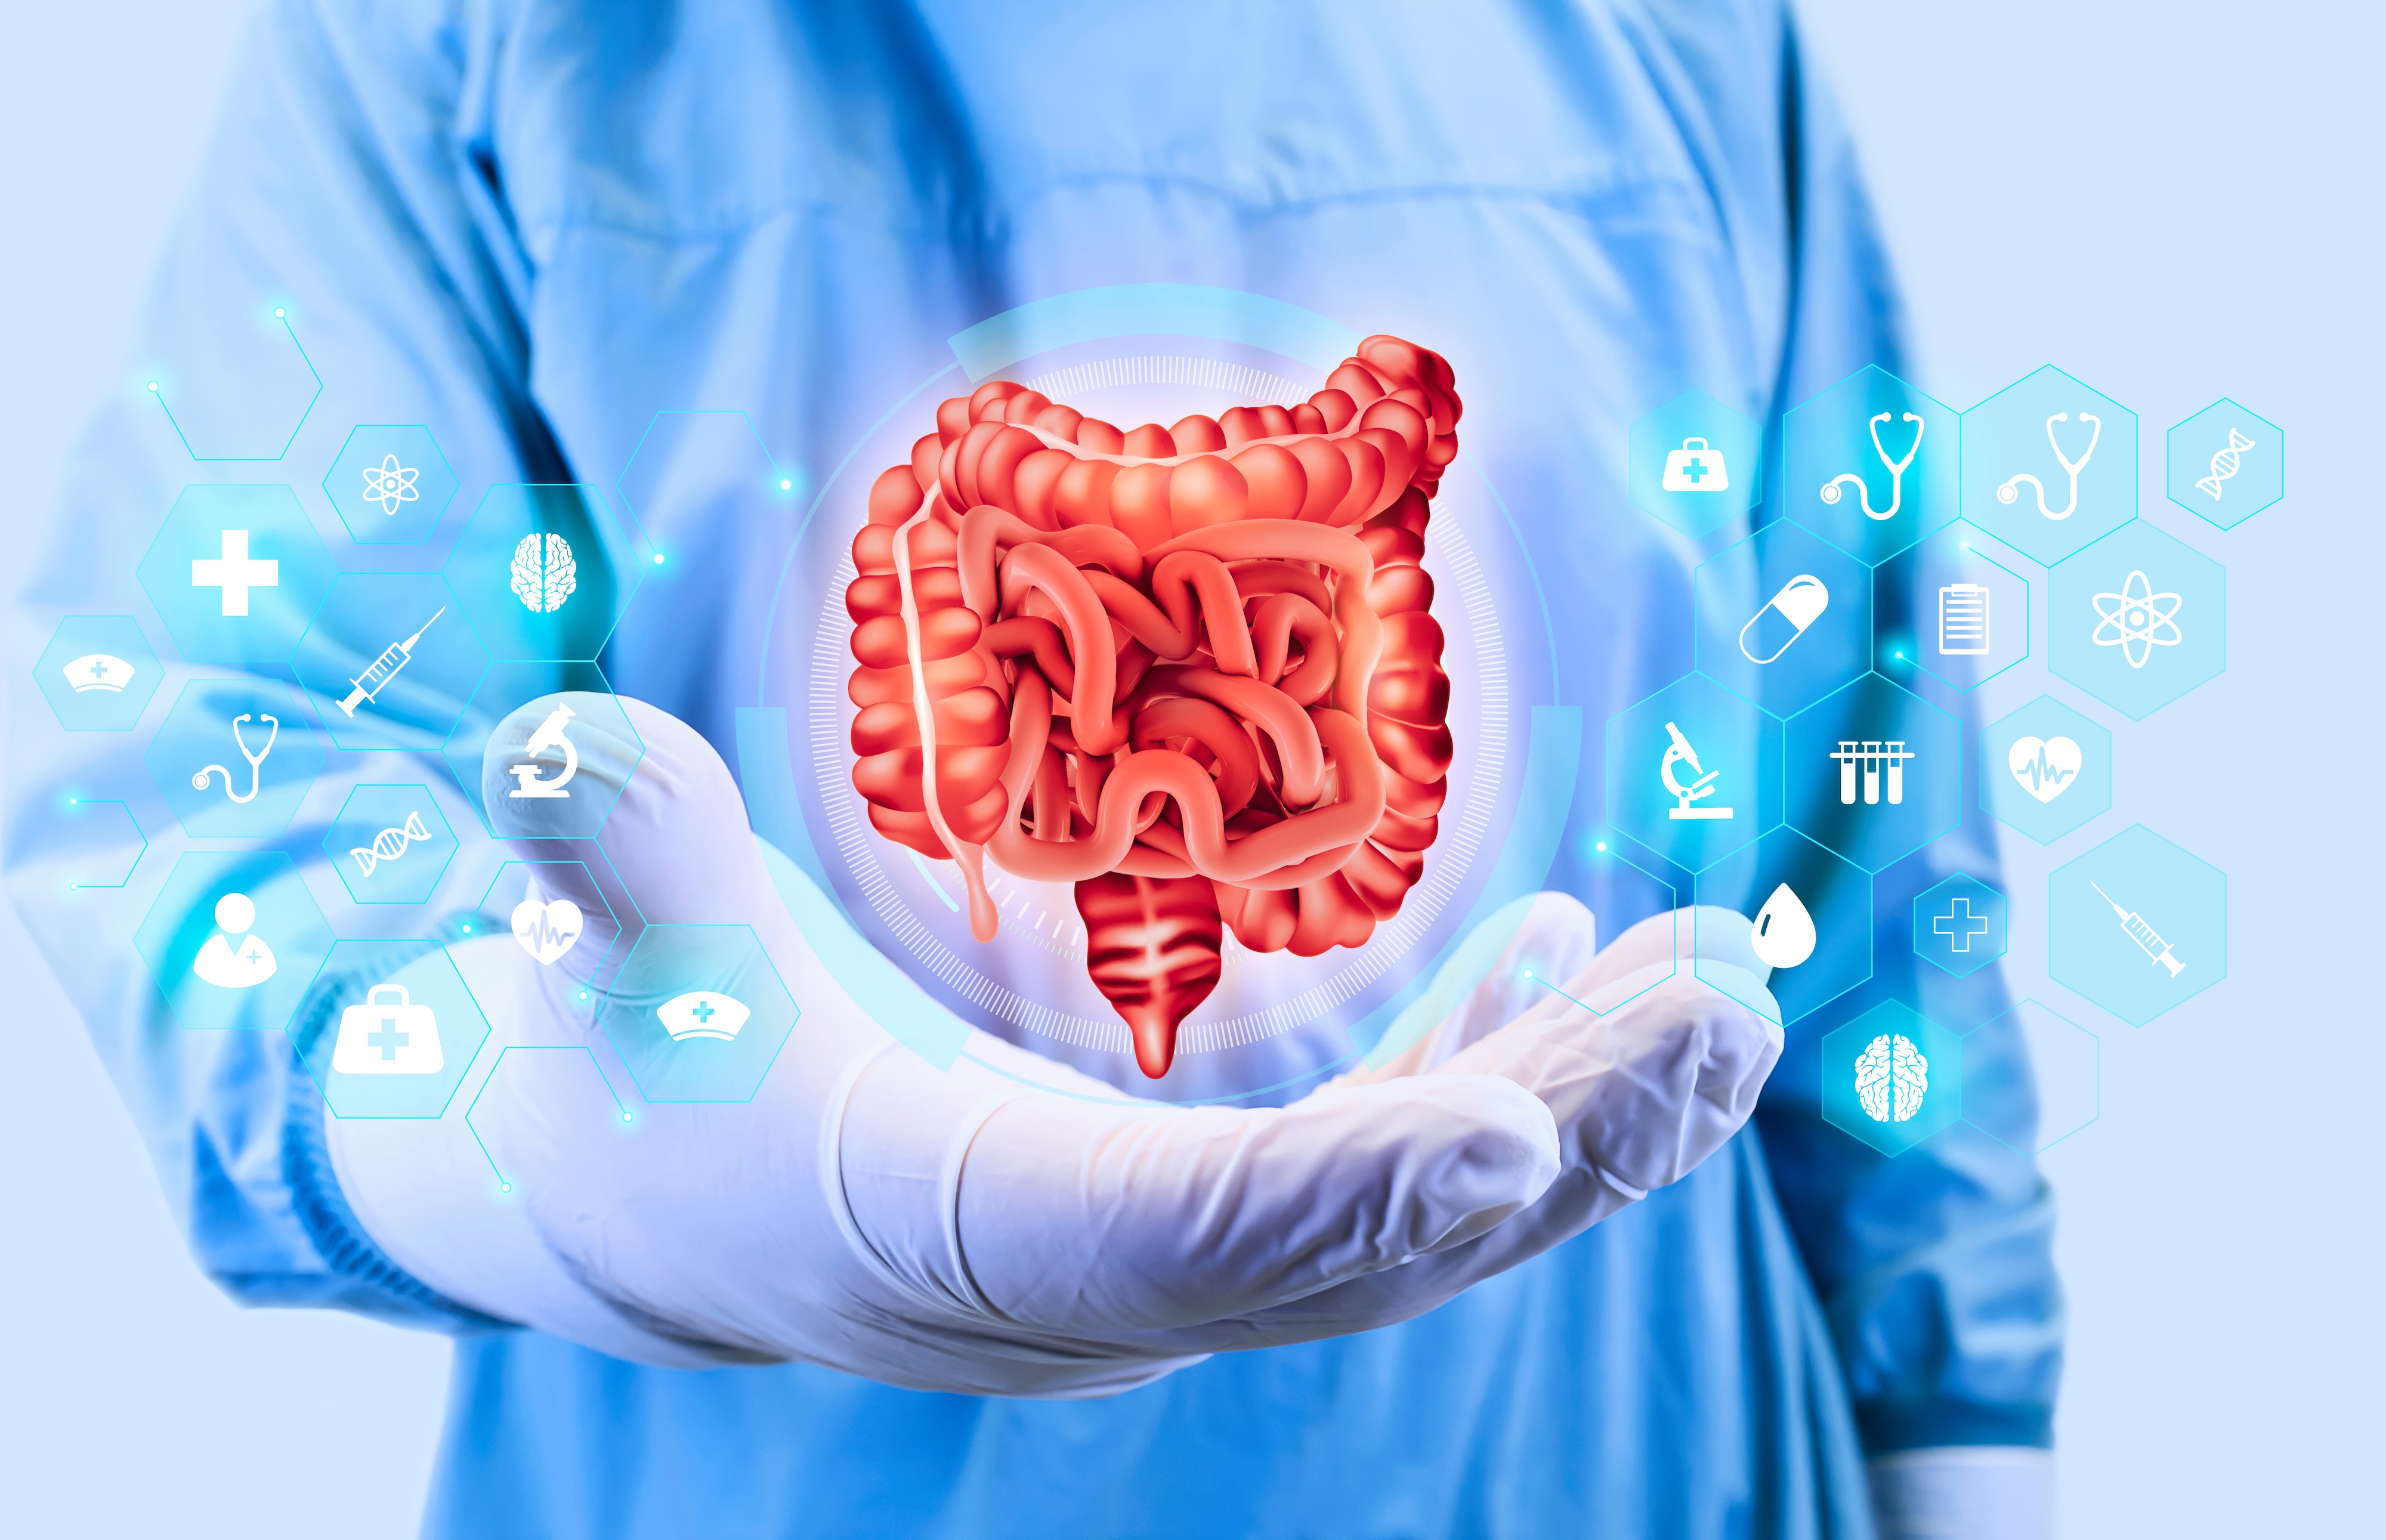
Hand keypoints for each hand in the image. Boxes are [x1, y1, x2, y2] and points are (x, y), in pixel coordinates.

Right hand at [328, 696, 1780, 1394]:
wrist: (652, 1186)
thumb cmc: (632, 1067)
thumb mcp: (612, 960)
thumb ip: (608, 859)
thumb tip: (549, 749)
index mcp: (958, 1239)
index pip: (1176, 1243)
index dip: (1345, 1200)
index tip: (1527, 1141)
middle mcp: (1093, 1291)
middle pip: (1359, 1242)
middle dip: (1557, 1131)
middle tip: (1733, 997)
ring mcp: (1162, 1261)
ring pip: (1405, 1211)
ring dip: (1577, 1101)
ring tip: (1725, 982)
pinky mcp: (1189, 1206)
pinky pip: (1373, 1155)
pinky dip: (1480, 1057)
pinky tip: (1564, 950)